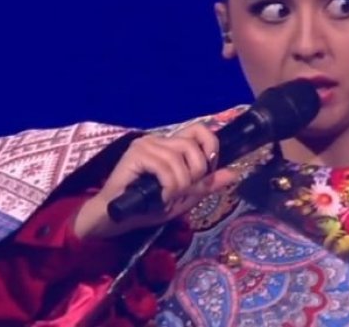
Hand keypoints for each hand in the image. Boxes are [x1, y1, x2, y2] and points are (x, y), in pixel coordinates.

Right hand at [74, 123, 237, 238]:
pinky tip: (159, 197)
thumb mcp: (184, 197)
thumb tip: (233, 173)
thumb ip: (206, 184)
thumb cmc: (147, 207)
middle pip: (192, 145)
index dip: (210, 147)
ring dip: (180, 185)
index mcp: (171, 145)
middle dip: (196, 173)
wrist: (115, 219)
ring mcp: (145, 145)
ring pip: (179, 159)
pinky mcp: (135, 155)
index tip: (206, 171)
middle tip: (184, 191)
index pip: (200, 130)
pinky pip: (164, 167)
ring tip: (168, 198)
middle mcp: (158, 140)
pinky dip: (168, 186)